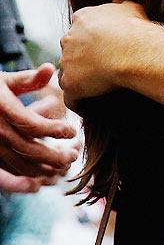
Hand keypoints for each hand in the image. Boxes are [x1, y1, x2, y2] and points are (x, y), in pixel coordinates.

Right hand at [0, 64, 78, 180]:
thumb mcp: (5, 81)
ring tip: (66, 163)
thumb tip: (49, 68)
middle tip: (75, 154)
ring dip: (45, 168)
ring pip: (21, 164)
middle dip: (55, 155)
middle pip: (29, 149)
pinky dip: (29, 176)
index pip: (31, 124)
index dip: (54, 129)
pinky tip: (46, 173)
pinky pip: (11, 172)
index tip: (72, 130)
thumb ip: (28, 79)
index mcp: (3, 110)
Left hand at [59, 0, 147, 109]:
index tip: (103, 50)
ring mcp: (67, 62)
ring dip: (80, 80)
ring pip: (69, 73)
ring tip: (97, 90)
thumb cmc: (134, 29)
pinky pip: (71, 97)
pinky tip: (91, 107)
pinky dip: (80, 102)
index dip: (91, 41)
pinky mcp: (70, 83)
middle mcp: (68, 38)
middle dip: (82, 59)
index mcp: (82, 19)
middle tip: (101, 70)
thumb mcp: (130, 8)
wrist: (132, 50)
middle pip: (71, 51)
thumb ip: (121, 0)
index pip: (79, 30)